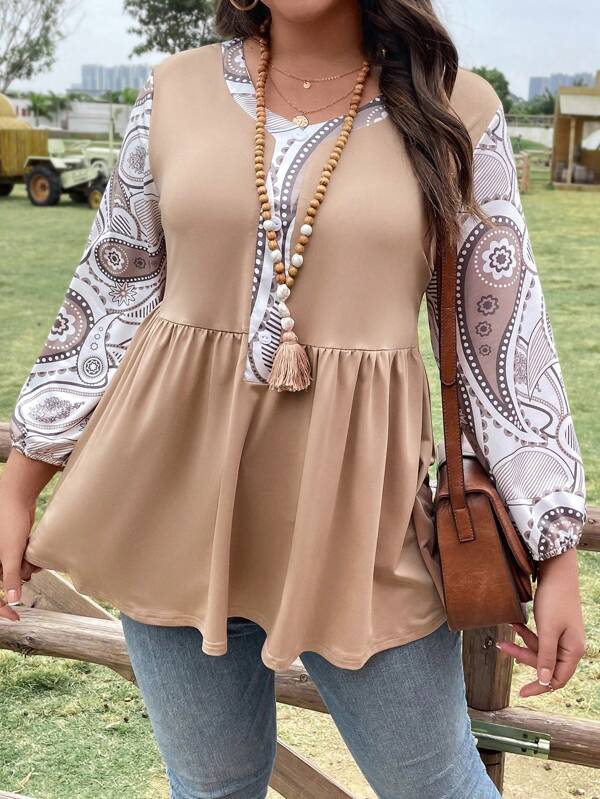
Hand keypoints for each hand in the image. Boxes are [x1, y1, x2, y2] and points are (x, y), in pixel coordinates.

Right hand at [0, 483, 41, 621]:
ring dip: (27, 564)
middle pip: (8, 581)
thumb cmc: (10, 523)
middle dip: (20, 574)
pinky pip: (22, 559)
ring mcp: (3, 553)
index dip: (2, 608)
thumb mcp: (11, 554)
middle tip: (26, 561)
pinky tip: (31, 544)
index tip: (15, 617)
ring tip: (28, 548)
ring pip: (18, 570)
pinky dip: (29, 556)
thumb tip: (13, 601)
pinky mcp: (13, 546)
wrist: (16, 498)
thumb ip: (11, 578)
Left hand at [495, 548, 585, 696]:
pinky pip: (539, 637)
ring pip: (539, 650)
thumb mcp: (548, 631)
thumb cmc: (554, 600)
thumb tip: (545, 682)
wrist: (557, 572)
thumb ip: (546, 657)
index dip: (540, 687)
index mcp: (573, 651)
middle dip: (523, 656)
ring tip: (505, 634)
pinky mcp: (554, 626)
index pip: (557, 679)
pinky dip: (526, 632)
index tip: (521, 693)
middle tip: (502, 647)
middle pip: (545, 664)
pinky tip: (514, 624)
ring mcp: (563, 636)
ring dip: (521, 643)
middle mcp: (570, 646)